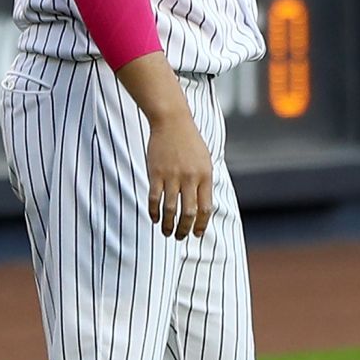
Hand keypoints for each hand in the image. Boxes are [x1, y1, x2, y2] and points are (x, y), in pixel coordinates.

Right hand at [146, 113, 214, 239]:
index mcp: (205, 175)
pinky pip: (154, 198)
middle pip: (188, 213)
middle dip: (184, 230)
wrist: (172, 121)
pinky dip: (154, 212)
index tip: (196, 234)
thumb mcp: (205, 160)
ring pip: (170, 209)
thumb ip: (204, 183)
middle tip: (180, 237)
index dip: (200, 224)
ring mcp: (172, 175)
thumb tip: (203, 208)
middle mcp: (190, 177)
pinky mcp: (156, 173)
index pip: (205, 208)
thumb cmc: (190, 142)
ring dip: (169, 225)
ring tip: (167, 233)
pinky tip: (154, 218)